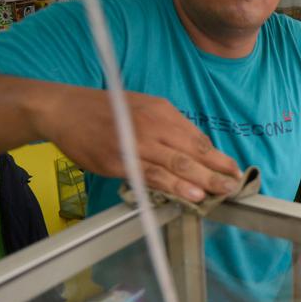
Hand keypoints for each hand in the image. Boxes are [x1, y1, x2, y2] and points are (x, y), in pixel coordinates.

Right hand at [38, 87, 241, 202]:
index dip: (216, 156)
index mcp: (161, 111)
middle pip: (192, 151)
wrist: (65, 109)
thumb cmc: (104, 109)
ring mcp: (135, 144)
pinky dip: (174, 185)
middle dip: (217, 169)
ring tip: (221, 192)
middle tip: (235, 184)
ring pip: (176, 164)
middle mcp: (152, 125)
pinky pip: (152, 176)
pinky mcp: (119, 162)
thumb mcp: (141, 107)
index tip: (233, 169)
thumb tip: (193, 148)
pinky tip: (191, 194)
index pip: (196, 137)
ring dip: (202, 180)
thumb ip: (167, 127)